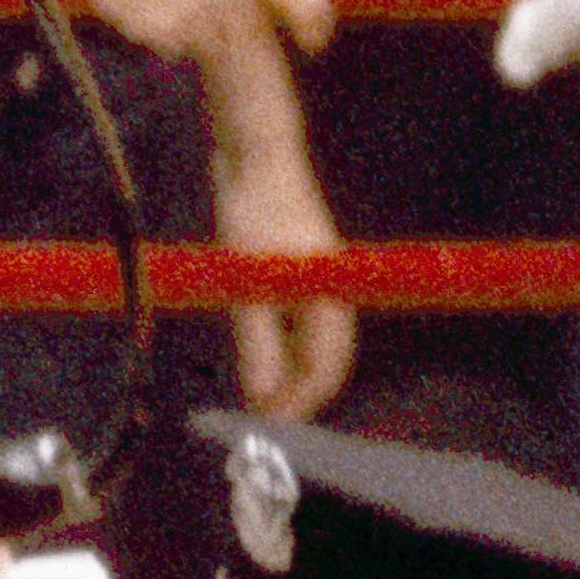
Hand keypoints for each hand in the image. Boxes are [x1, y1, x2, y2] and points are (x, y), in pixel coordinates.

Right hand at [64, 0, 333, 62]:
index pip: (307, 1)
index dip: (315, 26)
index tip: (313, 41)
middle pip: (249, 33)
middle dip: (230, 21)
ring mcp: (190, 9)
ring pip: (209, 42)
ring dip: (194, 25)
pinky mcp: (156, 28)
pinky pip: (171, 44)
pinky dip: (161, 25)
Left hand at [216, 154, 356, 422]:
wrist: (255, 154)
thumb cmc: (255, 213)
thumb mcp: (247, 285)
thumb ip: (257, 345)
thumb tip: (261, 399)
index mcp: (330, 300)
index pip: (324, 369)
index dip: (299, 402)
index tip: (268, 425)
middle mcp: (332, 296)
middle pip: (324, 362)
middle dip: (298, 395)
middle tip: (262, 420)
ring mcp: (317, 285)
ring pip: (310, 347)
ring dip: (288, 374)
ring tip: (259, 397)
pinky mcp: (298, 275)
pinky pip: (296, 327)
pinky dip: (280, 349)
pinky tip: (259, 358)